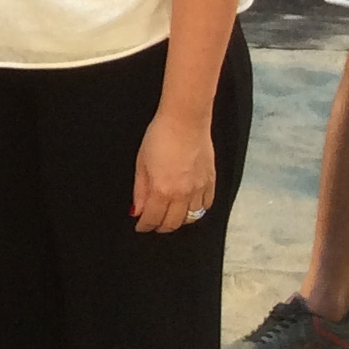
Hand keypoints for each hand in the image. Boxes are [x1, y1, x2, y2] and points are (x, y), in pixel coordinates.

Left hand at [131, 111, 214, 234]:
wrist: (185, 121)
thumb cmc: (159, 137)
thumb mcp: (141, 163)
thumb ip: (140, 190)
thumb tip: (137, 211)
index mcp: (162, 190)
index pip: (153, 219)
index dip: (145, 226)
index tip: (140, 227)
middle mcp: (183, 194)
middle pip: (173, 223)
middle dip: (161, 227)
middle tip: (154, 224)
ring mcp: (200, 189)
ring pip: (192, 218)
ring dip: (180, 221)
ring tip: (170, 217)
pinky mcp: (211, 182)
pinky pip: (207, 206)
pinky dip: (198, 211)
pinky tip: (190, 207)